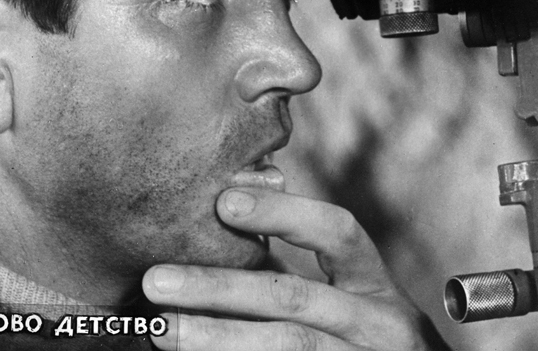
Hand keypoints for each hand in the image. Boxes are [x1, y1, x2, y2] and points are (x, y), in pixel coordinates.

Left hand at [141, 188, 451, 349]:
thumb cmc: (365, 346)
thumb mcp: (351, 304)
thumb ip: (297, 277)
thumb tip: (224, 224)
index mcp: (376, 287)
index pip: (339, 233)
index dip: (285, 212)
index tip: (224, 202)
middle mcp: (380, 323)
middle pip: (294, 296)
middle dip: (220, 286)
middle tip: (157, 279)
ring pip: (289, 345)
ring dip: (219, 337)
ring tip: (164, 331)